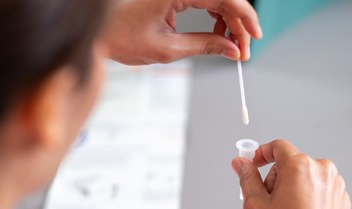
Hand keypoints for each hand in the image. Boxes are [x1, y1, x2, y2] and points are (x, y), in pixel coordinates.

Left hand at [104, 0, 262, 64]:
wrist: (97, 32)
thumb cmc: (121, 37)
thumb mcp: (167, 48)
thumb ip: (204, 46)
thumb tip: (231, 50)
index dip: (245, 17)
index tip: (254, 37)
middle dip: (238, 24)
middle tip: (242, 50)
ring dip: (228, 20)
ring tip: (230, 45)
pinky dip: (215, 15)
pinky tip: (217, 33)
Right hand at [231, 140, 350, 208]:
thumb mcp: (255, 205)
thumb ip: (246, 178)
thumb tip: (241, 164)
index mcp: (300, 166)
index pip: (278, 146)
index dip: (261, 153)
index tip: (254, 163)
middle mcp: (322, 170)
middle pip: (290, 163)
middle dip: (276, 178)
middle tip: (269, 202)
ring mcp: (335, 184)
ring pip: (305, 176)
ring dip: (292, 188)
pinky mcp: (341, 198)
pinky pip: (319, 189)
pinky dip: (307, 198)